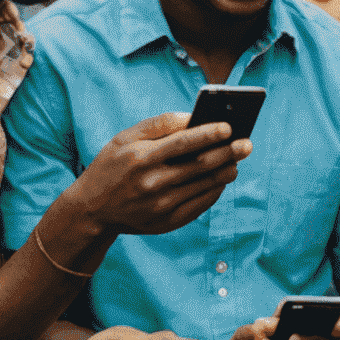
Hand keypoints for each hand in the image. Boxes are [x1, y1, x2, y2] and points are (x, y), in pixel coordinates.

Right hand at [73, 113, 249, 236]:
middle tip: (247, 144)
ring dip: (226, 171)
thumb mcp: (125, 138)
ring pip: (205, 185)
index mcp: (140, 158)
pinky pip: (201, 204)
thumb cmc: (113, 165)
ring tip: (236, 160)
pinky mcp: (167, 222)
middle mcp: (152, 183)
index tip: (229, 127)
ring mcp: (161, 206)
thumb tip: (194, 117)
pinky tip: (221, 178)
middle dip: (228, 153)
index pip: (182, 143)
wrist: (92, 209)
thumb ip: (159, 125)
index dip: (208, 134)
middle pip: (200, 165)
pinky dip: (215, 190)